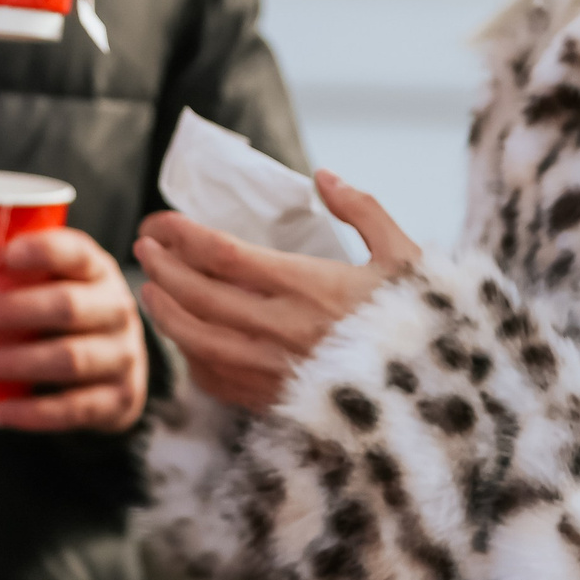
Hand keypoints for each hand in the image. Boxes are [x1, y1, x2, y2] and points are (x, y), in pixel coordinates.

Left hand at [0, 228, 149, 432]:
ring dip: (12, 363)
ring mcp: (122, 356)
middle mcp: (116, 310)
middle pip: (67, 306)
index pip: (77, 253)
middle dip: (11, 311)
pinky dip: (32, 412)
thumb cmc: (69, 322)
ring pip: (69, 359)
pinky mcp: (119, 398)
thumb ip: (20, 282)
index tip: (3, 255)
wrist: (120, 373)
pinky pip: (73, 408)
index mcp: (97, 272)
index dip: (42, 251)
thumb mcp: (56, 289)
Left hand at [134, 171, 420, 410]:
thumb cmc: (424, 323)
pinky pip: (214, 379)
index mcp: (310, 286)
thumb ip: (364, 210)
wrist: (437, 402)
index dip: (183, 235)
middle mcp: (282, 329)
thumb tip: (323, 176)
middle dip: (162, 267)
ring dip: (165, 311)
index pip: (223, 254)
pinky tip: (185, 338)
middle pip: (197, 294)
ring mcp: (272, 370)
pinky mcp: (273, 402)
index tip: (160, 222)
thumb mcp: (406, 257)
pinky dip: (192, 356)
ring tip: (150, 289)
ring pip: (195, 339)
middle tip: (143, 247)